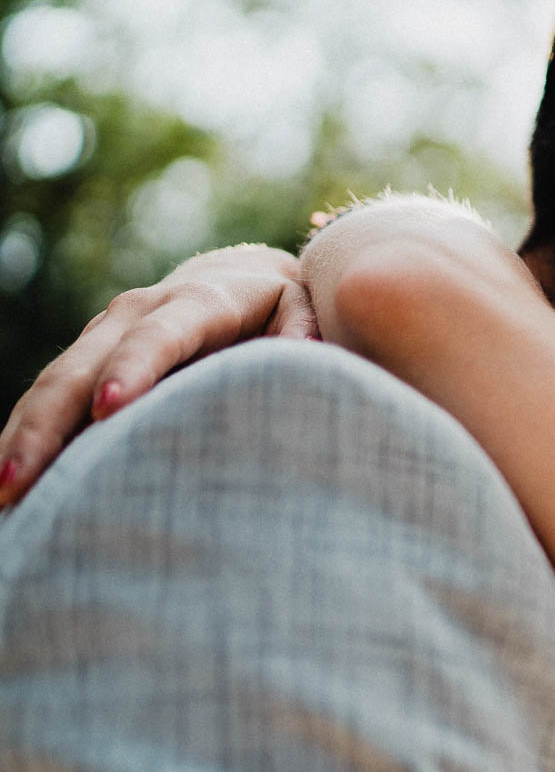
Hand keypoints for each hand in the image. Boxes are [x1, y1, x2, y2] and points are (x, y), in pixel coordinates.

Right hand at [0, 244, 312, 506]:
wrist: (236, 278)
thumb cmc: (280, 311)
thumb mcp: (301, 311)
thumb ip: (304, 333)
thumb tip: (306, 357)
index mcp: (196, 303)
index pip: (159, 336)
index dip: (133, 369)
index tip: (108, 411)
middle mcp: (136, 312)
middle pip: (82, 367)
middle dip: (48, 423)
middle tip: (22, 479)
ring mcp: (103, 335)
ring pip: (51, 385)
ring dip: (22, 438)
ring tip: (4, 493)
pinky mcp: (88, 360)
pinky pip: (47, 400)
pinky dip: (24, 438)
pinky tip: (10, 484)